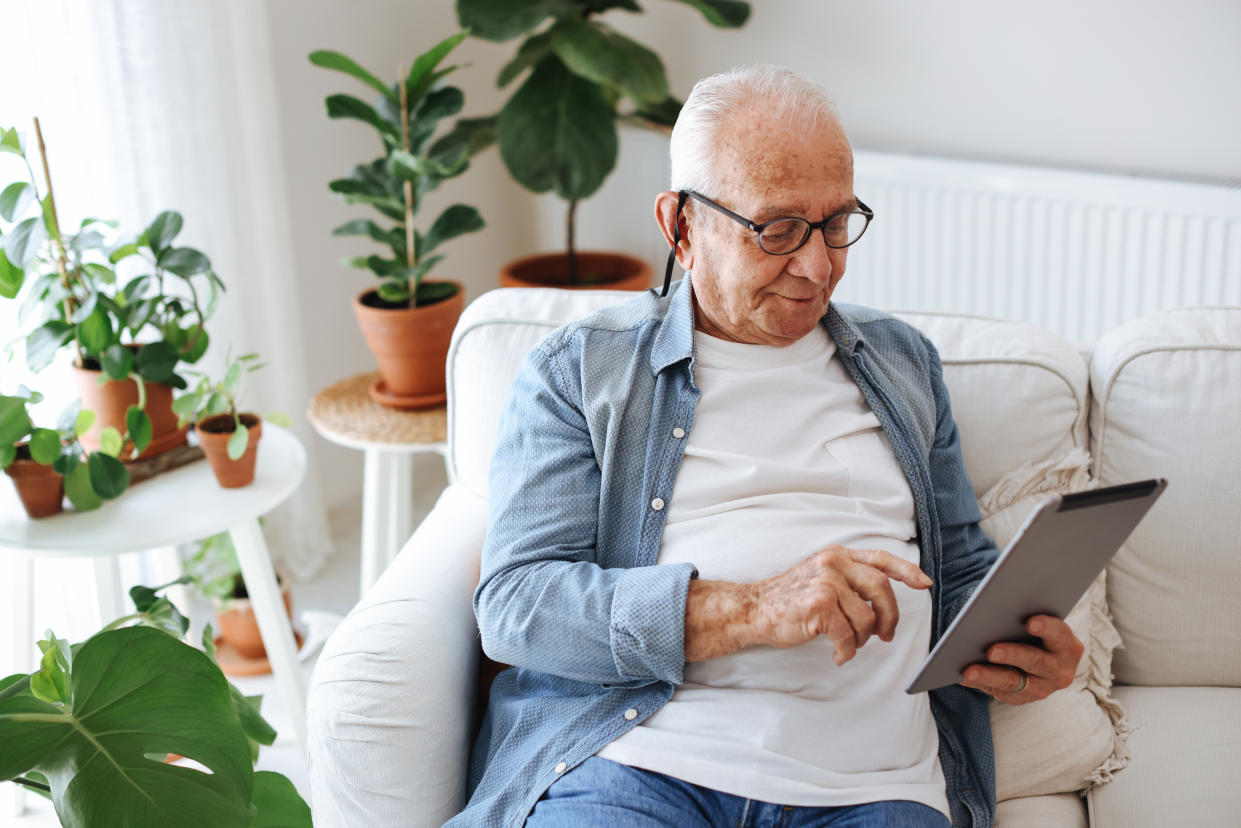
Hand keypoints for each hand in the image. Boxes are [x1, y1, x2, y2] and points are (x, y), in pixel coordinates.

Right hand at [751, 545, 932, 664]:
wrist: (753, 610)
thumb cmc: (788, 600)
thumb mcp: (820, 577)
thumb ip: (848, 581)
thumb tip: (882, 604)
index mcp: (837, 555)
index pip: (881, 558)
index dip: (907, 570)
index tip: (924, 583)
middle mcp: (833, 564)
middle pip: (882, 588)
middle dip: (890, 616)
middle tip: (886, 635)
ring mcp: (826, 583)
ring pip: (867, 617)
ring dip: (863, 638)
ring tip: (849, 644)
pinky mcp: (819, 605)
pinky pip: (849, 636)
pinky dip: (847, 652)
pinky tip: (838, 655)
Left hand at [959, 615, 1083, 704]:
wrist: (1038, 655)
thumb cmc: (1031, 630)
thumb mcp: (1036, 622)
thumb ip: (1023, 615)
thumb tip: (995, 607)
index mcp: (1067, 645)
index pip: (1059, 634)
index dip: (1046, 628)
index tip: (1030, 622)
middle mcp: (1059, 670)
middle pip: (1035, 661)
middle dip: (1012, 655)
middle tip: (991, 650)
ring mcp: (1042, 688)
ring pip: (1013, 681)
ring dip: (989, 675)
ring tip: (968, 670)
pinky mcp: (1022, 698)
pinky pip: (998, 692)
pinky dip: (979, 683)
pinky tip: (962, 676)